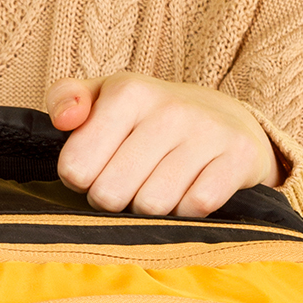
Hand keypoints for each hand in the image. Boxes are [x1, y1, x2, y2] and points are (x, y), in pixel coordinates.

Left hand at [45, 72, 280, 217]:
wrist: (225, 118)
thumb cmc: (149, 116)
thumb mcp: (103, 97)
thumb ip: (66, 98)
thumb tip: (65, 119)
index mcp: (128, 91)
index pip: (75, 168)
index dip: (81, 178)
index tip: (99, 165)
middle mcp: (169, 108)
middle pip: (110, 194)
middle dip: (113, 198)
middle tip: (128, 181)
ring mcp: (207, 132)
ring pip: (151, 205)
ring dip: (149, 206)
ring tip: (157, 185)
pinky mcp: (238, 157)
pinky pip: (194, 208)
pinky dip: (186, 210)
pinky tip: (188, 190)